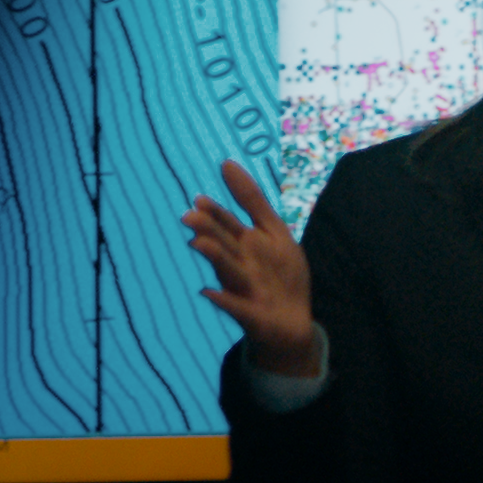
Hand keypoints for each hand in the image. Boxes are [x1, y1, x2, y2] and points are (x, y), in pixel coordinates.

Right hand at [184, 159, 317, 375]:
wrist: (292, 319)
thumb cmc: (280, 272)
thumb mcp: (272, 230)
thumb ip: (251, 199)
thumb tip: (226, 163)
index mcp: (242, 243)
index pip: (224, 223)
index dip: (214, 212)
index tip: (199, 200)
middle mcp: (237, 263)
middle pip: (222, 244)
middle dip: (208, 231)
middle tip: (190, 218)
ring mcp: (241, 289)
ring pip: (226, 271)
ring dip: (214, 257)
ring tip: (199, 243)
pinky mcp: (249, 314)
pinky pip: (235, 307)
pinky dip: (224, 301)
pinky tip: (209, 293)